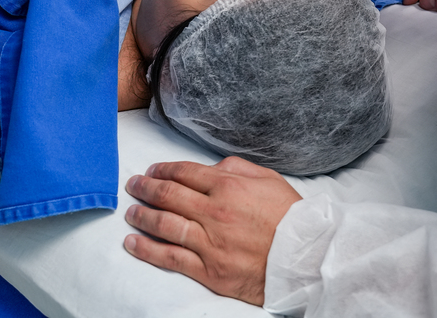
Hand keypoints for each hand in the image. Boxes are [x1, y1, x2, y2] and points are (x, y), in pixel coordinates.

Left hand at [123, 156, 301, 305]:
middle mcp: (214, 212)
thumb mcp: (268, 179)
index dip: (163, 169)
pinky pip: (171, 257)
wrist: (306, 258)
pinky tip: (133, 242)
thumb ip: (236, 168)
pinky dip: (147, 249)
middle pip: (168, 195)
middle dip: (145, 188)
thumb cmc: (290, 217)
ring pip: (164, 225)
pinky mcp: (209, 270)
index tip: (152, 170)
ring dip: (142, 216)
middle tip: (134, 185)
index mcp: (228, 186)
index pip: (184, 173)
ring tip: (130, 211)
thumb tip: (212, 167)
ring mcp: (209, 242)